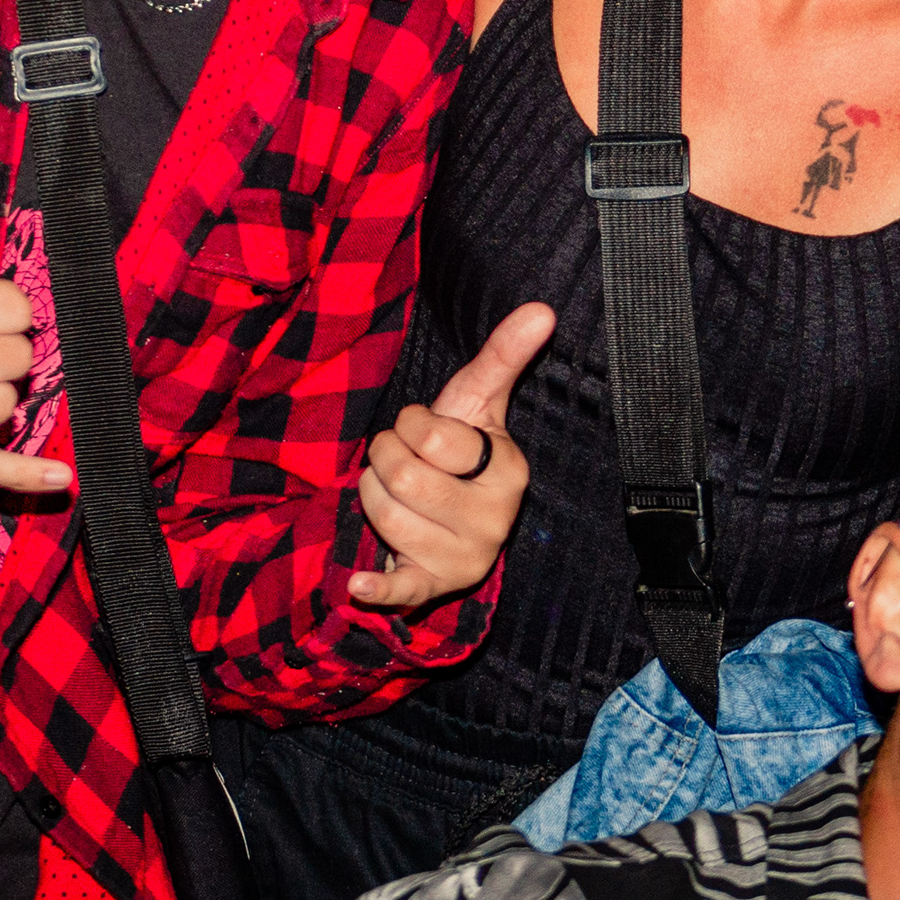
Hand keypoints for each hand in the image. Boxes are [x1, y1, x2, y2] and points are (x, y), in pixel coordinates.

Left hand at [350, 303, 550, 609]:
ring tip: (395, 492)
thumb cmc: (460, 449)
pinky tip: (356, 584)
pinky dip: (377, 589)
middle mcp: (494, 520)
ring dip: (372, 494)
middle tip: (401, 461)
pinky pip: (401, 590)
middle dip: (384, 458)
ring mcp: (465, 558)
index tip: (425, 431)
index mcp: (509, 471)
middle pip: (403, 477)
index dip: (410, 425)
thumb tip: (543, 309)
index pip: (428, 435)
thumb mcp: (478, 401)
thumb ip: (504, 355)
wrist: (450, 515)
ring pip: (386, 515)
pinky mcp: (433, 587)